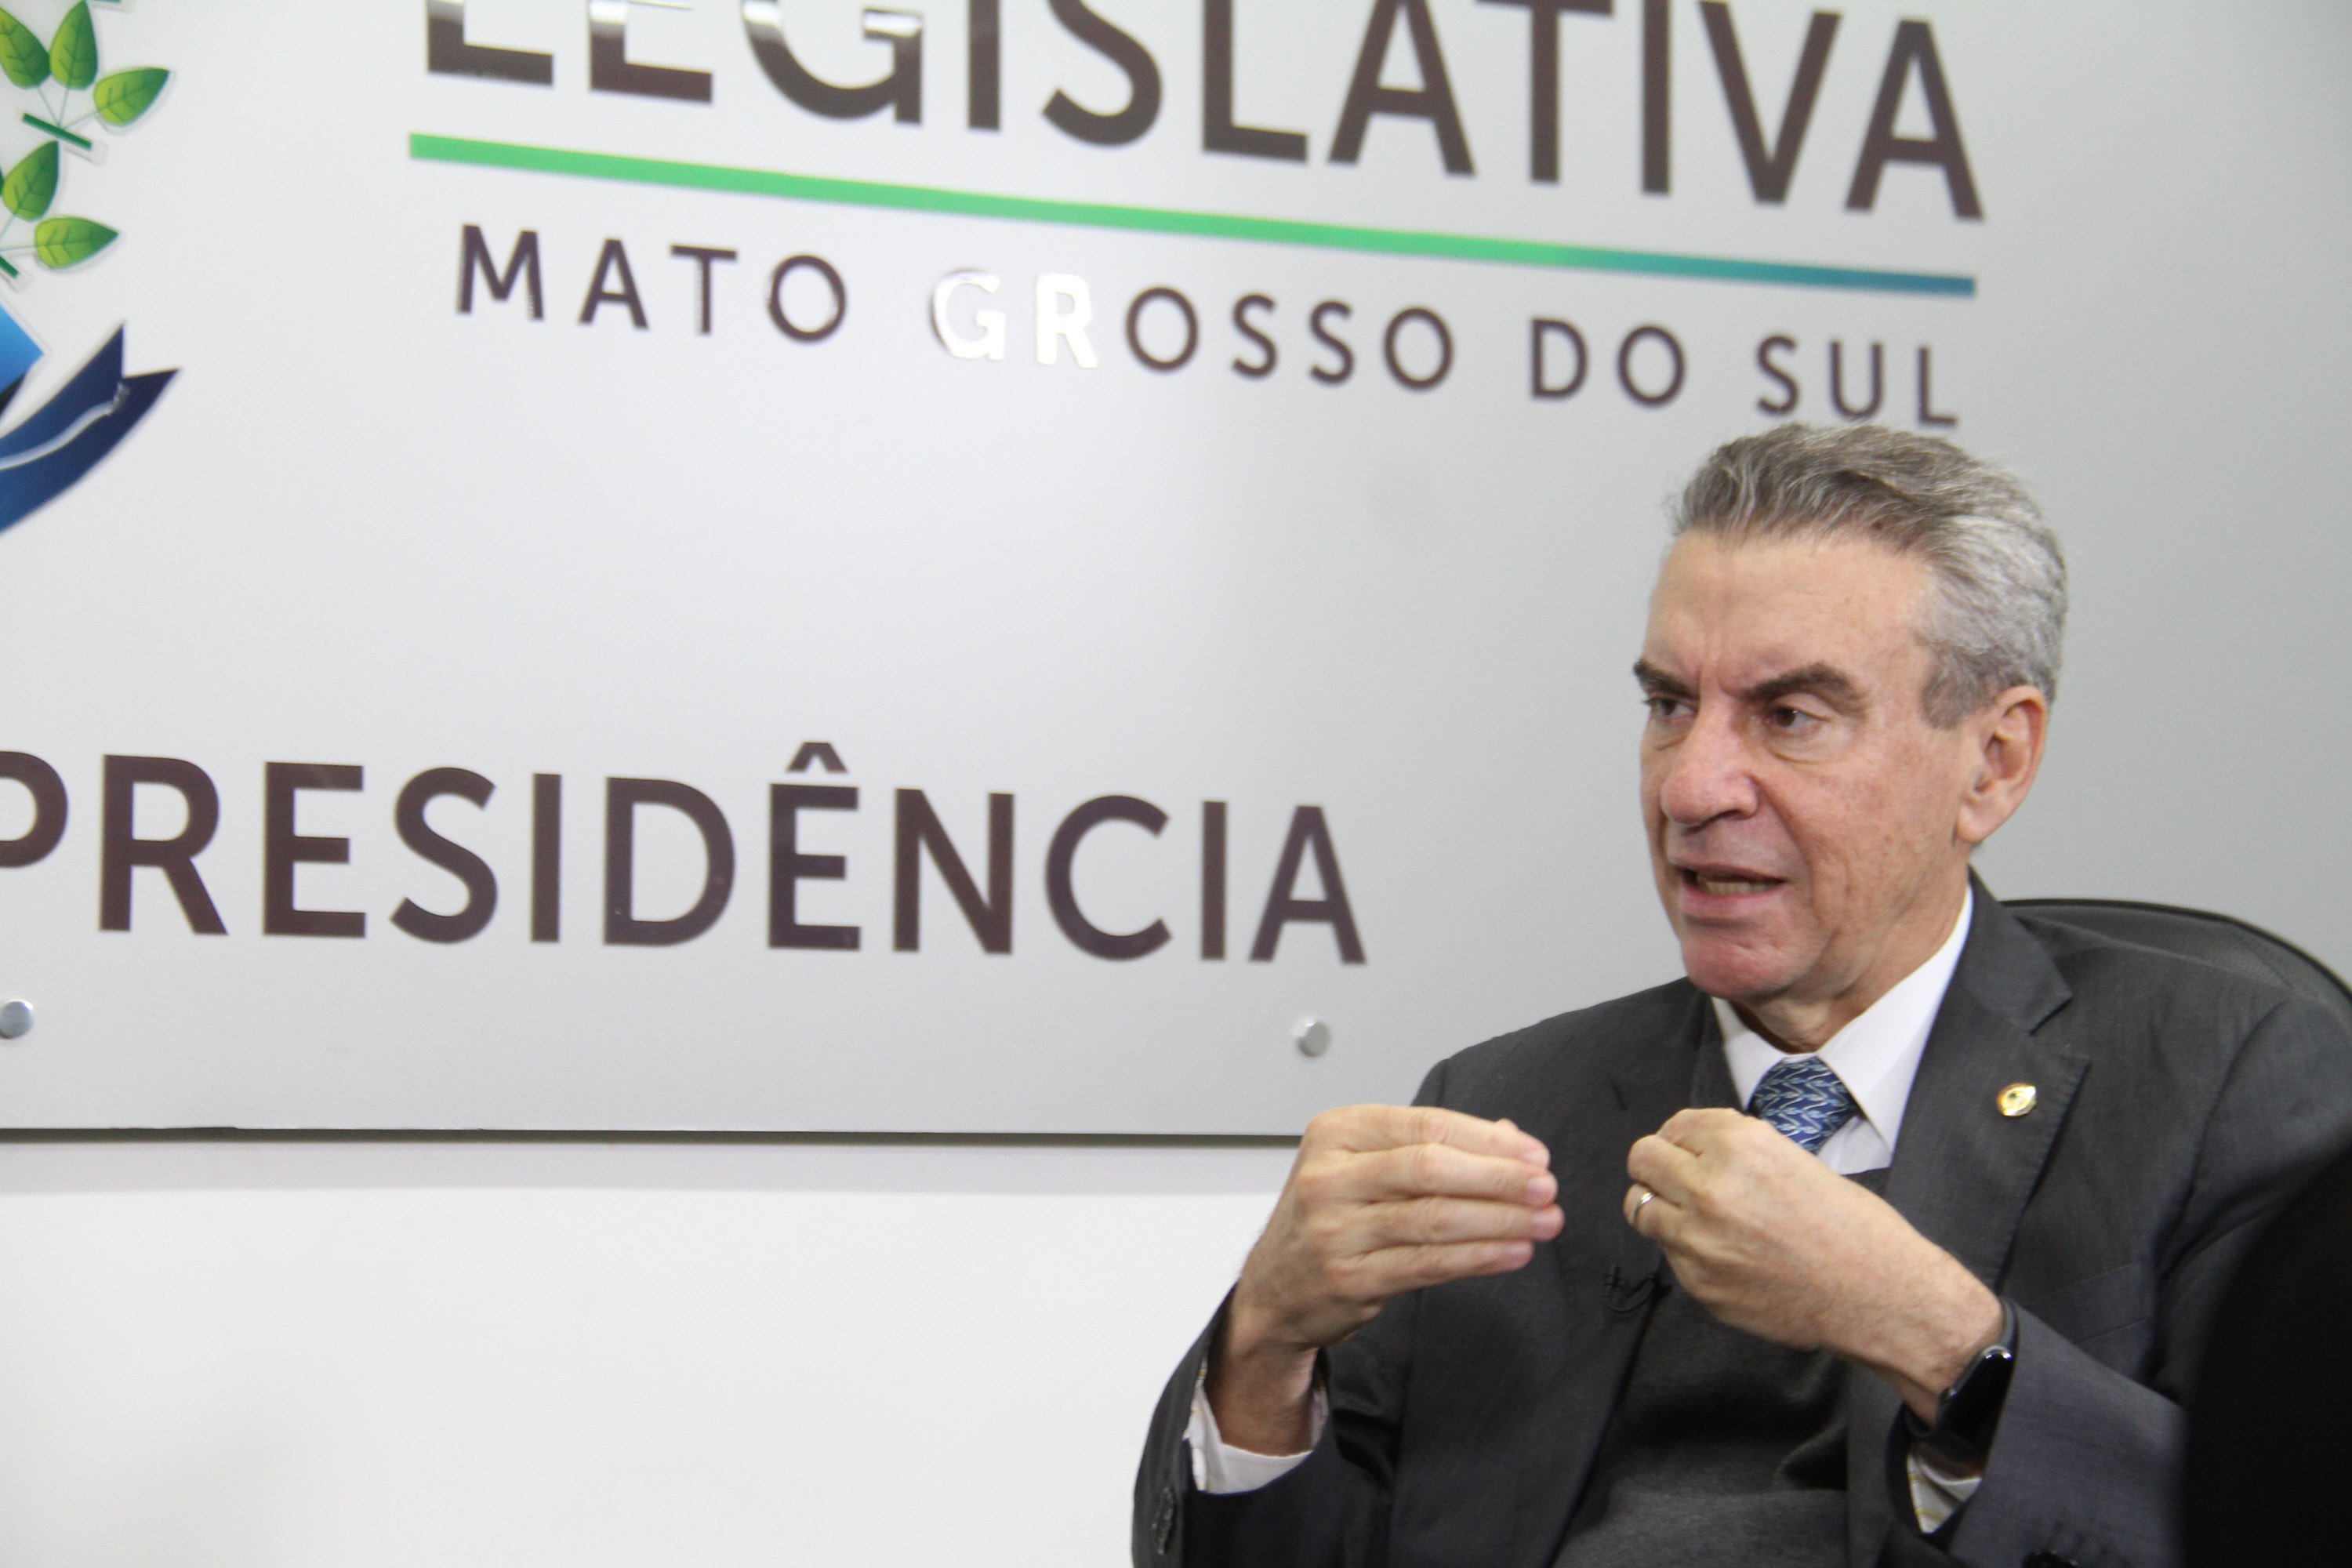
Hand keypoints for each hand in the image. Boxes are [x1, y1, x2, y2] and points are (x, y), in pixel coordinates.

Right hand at [1209, 1105, 1562, 1452]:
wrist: (1275, 1288)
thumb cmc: (1329, 1218)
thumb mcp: (1363, 1165)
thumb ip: (1429, 1147)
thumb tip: (1510, 1137)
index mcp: (1336, 1132)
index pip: (1426, 1124)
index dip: (1488, 1140)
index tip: (1534, 1154)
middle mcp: (1330, 1176)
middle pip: (1430, 1168)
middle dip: (1499, 1177)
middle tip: (1546, 1187)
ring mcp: (1335, 1230)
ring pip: (1434, 1218)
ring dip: (1500, 1220)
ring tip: (1544, 1222)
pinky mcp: (1349, 1278)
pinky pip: (1428, 1264)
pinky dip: (1479, 1257)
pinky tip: (1512, 1253)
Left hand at [1624, 1108, 2003, 1420]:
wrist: (1881, 1297)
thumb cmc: (1855, 1229)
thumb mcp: (1796, 1160)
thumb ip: (1739, 1151)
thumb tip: (1699, 1149)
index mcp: (1741, 1147)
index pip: (1677, 1125)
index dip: (1683, 1136)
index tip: (1690, 1146)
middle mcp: (1711, 1188)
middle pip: (1643, 1159)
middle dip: (1659, 1163)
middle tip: (1678, 1175)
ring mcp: (1699, 1240)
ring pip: (1638, 1206)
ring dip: (1660, 1204)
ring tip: (1690, 1213)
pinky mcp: (1700, 1283)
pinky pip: (1668, 1253)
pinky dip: (1684, 1248)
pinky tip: (1721, 1252)